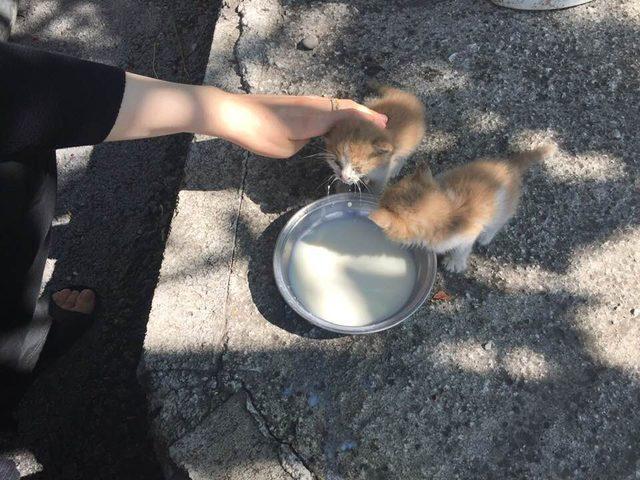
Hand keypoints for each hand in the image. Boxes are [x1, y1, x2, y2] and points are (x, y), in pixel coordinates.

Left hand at [214, 93, 387, 157]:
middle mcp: (315, 105)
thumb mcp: (289, 147)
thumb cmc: (260, 134)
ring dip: (352, 114)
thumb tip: (312, 137)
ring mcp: (305, 103)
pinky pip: (323, 108)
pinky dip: (336, 115)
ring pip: (335, 106)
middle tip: (382, 123)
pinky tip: (337, 125)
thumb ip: (306, 141)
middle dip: (365, 115)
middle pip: (347, 107)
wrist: (235, 114)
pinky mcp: (296, 105)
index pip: (351, 116)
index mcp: (318, 116)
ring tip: (365, 124)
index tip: (384, 127)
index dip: (368, 121)